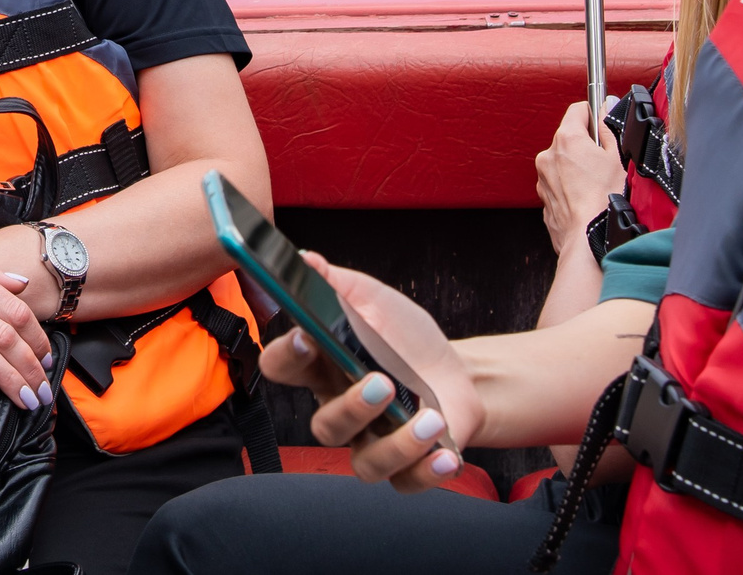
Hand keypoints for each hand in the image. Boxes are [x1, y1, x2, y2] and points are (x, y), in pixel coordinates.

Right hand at [257, 254, 483, 490]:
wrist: (458, 374)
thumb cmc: (406, 340)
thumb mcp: (375, 302)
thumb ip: (338, 284)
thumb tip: (305, 259)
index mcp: (324, 369)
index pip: (284, 368)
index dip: (286, 357)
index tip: (306, 339)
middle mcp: (342, 412)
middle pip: (325, 425)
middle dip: (352, 408)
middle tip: (383, 384)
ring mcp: (374, 444)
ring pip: (365, 463)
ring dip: (396, 445)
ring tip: (428, 420)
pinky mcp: (408, 467)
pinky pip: (407, 482)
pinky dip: (426, 471)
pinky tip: (443, 452)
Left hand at [536, 102, 624, 255]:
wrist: (588, 236)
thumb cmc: (604, 199)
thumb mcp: (616, 158)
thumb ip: (608, 129)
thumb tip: (605, 108)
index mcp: (567, 139)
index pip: (577, 110)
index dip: (592, 112)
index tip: (600, 119)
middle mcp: (549, 154)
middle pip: (569, 137)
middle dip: (585, 145)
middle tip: (604, 160)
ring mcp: (543, 175)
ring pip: (562, 161)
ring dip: (576, 167)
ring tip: (595, 183)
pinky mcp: (543, 194)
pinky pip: (557, 181)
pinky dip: (569, 184)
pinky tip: (585, 196)